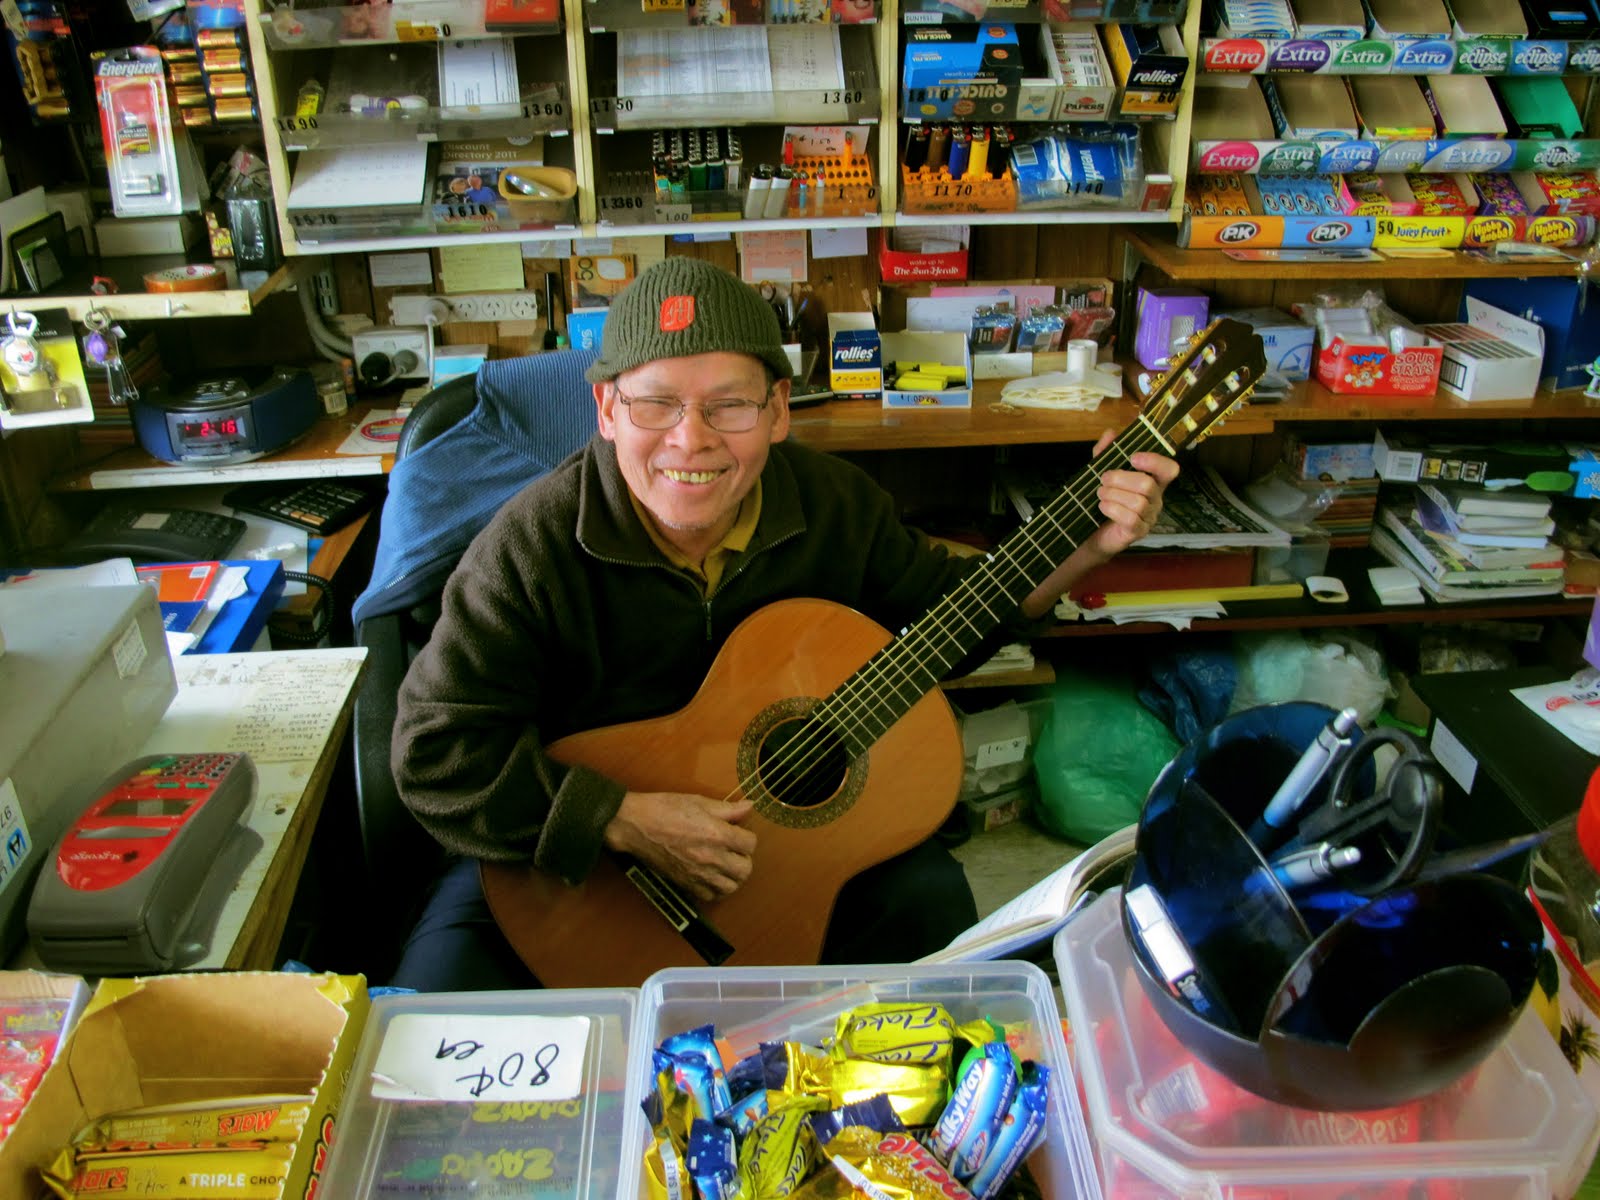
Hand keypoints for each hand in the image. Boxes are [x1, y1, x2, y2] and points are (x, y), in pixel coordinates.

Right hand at [603, 791, 756, 901]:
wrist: (636, 825)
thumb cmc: (664, 809)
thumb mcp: (699, 802)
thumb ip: (728, 809)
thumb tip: (749, 807)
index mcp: (717, 834)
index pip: (750, 844)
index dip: (747, 837)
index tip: (738, 833)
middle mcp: (711, 857)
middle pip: (745, 870)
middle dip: (744, 859)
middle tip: (735, 850)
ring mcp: (698, 873)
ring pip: (731, 887)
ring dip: (732, 877)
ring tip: (725, 865)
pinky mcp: (685, 883)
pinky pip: (710, 896)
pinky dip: (715, 889)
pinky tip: (710, 875)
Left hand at [1084, 429, 1180, 559]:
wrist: (1090, 531)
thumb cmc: (1102, 499)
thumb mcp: (1100, 472)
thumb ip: (1105, 452)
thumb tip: (1111, 433)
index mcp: (1152, 481)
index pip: (1169, 469)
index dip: (1155, 461)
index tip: (1133, 457)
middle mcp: (1155, 499)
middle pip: (1147, 485)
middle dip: (1120, 479)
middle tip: (1103, 479)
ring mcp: (1149, 517)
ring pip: (1138, 502)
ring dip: (1113, 495)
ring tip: (1100, 495)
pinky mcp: (1138, 532)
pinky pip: (1131, 519)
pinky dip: (1113, 509)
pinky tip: (1103, 507)